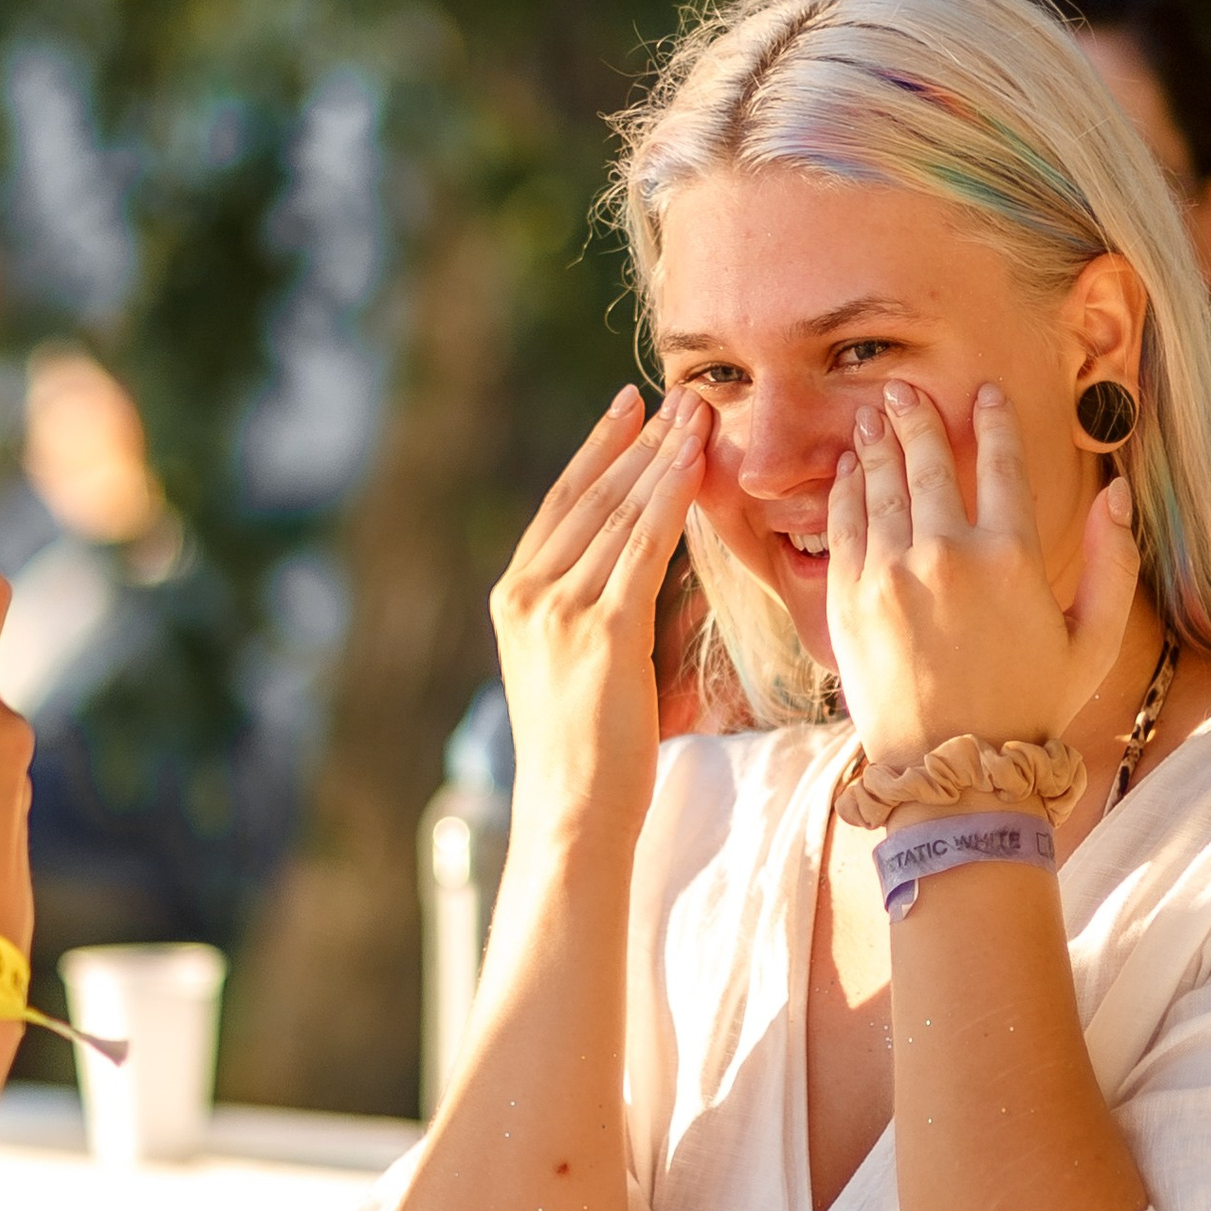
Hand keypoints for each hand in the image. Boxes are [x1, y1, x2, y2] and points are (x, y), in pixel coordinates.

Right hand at [492, 384, 705, 850]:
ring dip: (662, 456)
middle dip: (639, 440)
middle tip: (680, 395)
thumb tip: (628, 576)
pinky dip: (671, 498)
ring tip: (698, 415)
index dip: (598, 450)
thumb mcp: (573, 670)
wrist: (572, 814)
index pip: (561, 505)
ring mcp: (559, 611)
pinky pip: (643, 547)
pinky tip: (695, 464)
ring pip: (619, 513)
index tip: (630, 408)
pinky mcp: (602, 631)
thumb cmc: (585, 757)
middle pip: (590, 496)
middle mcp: (527, 594)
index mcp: (513, 598)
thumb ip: (588, 614)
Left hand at [826, 378, 1136, 774]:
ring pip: (881, 488)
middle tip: (902, 390)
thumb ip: (1114, 565)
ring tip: (870, 418)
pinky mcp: (849, 602)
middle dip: (916, 418)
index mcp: (1012, 558)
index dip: (993, 423)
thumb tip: (1118, 494)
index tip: (983, 394)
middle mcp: (947, 556)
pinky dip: (847, 492)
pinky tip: (850, 473)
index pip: (1001, 465)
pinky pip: (845, 528)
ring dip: (876, 445)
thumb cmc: (1029, 709)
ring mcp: (891, 576)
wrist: (954, 774)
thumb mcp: (1092, 643)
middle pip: (929, 463)